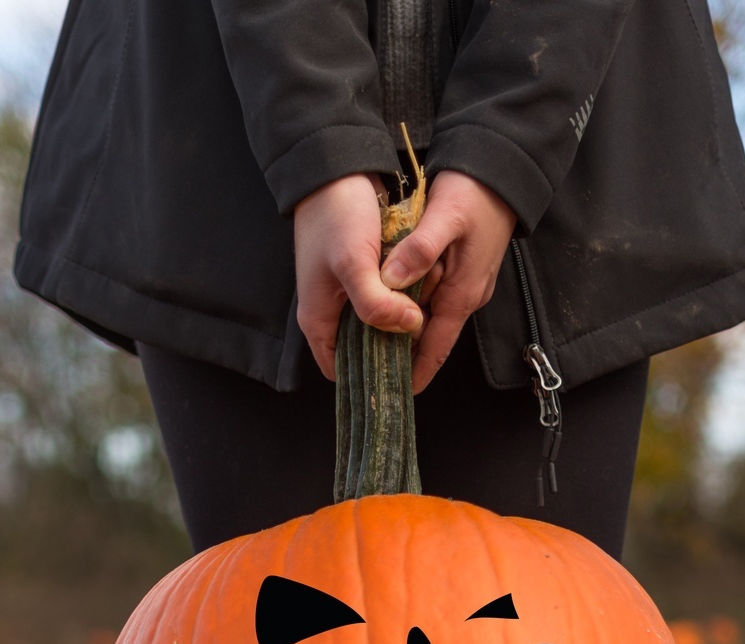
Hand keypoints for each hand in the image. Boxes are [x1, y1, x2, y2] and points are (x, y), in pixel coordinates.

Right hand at [294, 173, 423, 379]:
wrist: (336, 164)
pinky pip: (388, 300)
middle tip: (421, 337)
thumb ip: (377, 304)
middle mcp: (332, 312)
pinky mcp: (365, 275)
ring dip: (403, 321)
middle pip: (366, 350)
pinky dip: (405, 298)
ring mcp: (348, 293)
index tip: (403, 373)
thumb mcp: (354, 264)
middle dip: (394, 347)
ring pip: (380, 324)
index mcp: (318, 321)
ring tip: (425, 311)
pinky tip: (423, 291)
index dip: (369, 377)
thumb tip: (410, 327)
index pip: (341, 372)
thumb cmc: (336, 215)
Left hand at [380, 170, 515, 392]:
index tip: (396, 393)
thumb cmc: (476, 192)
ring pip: (427, 314)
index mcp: (462, 294)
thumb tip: (391, 281)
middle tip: (367, 363)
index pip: (436, 348)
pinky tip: (387, 297)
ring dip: (402, 325)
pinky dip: (409, 301)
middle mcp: (465, 295)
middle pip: (429, 336)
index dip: (416, 372)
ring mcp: (464, 282)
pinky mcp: (460, 267)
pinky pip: (431, 293)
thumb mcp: (446, 217)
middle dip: (402, 352)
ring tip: (367, 335)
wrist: (502, 166)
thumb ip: (419, 250)